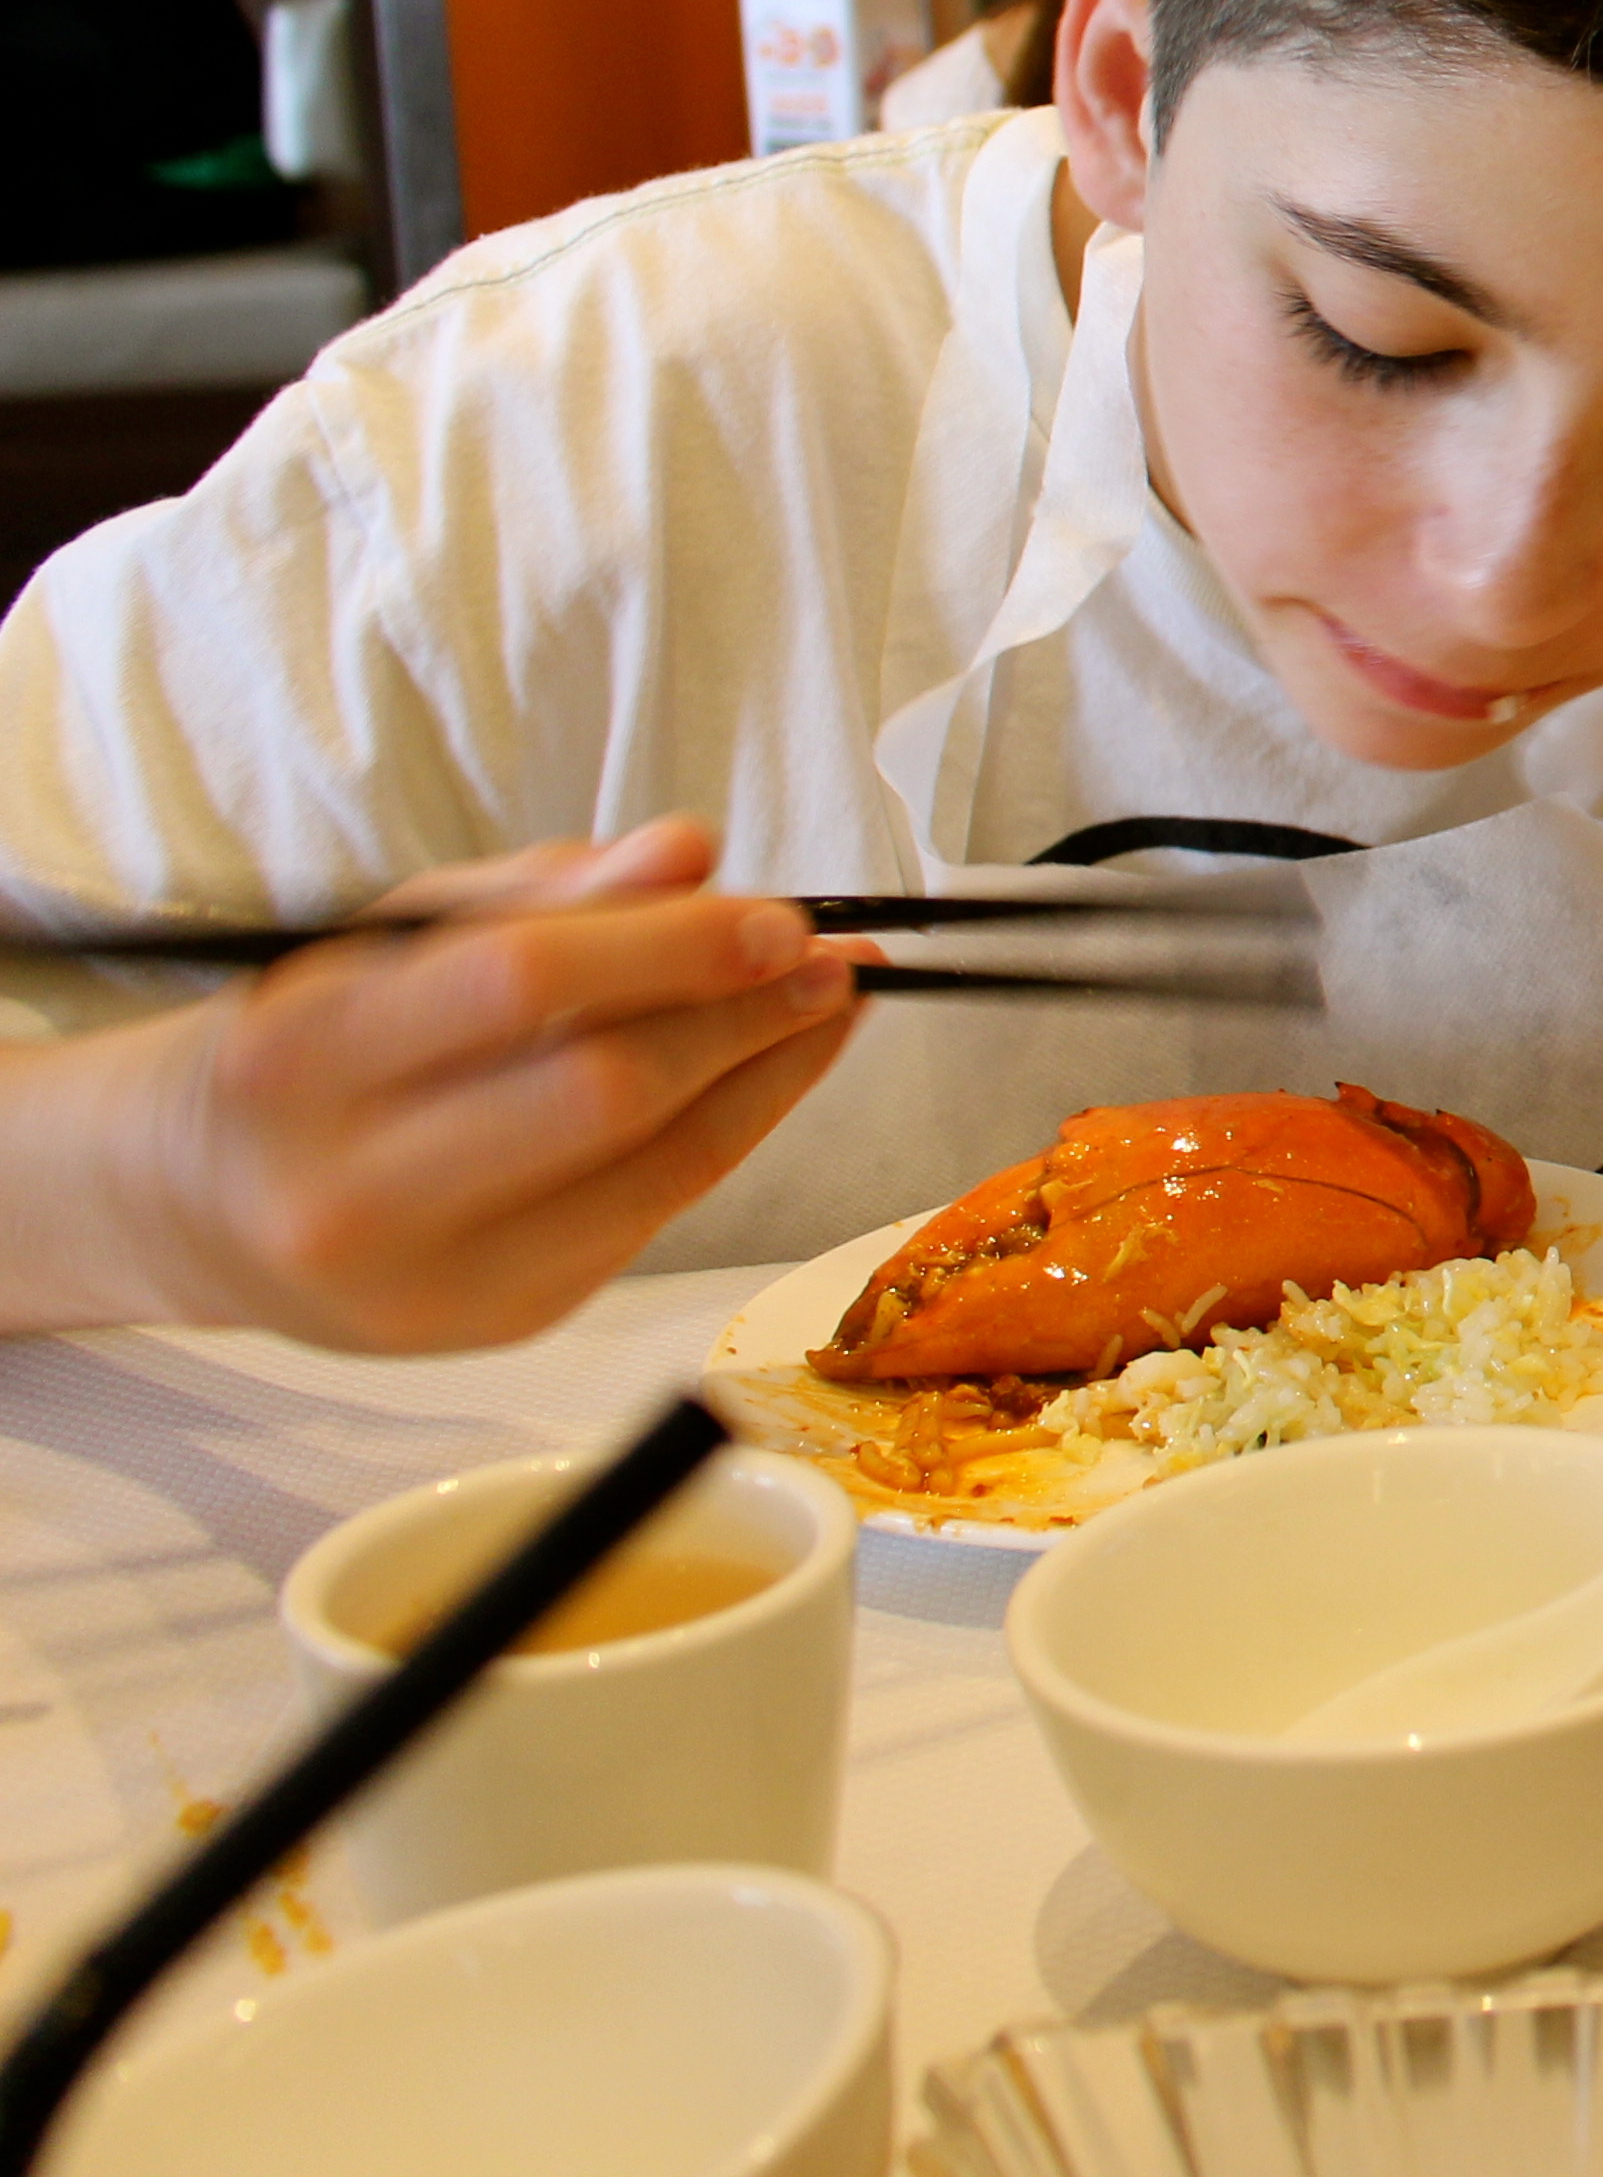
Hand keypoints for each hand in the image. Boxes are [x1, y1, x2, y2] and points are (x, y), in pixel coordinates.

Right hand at [35, 822, 862, 1350]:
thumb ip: (542, 892)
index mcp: (303, 1060)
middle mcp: (352, 1189)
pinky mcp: (498, 1323)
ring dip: (767, 1077)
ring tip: (828, 1006)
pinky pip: (651, 1219)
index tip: (777, 912)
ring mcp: (429, 1280)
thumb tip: (691, 853)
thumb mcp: (391, 937)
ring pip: (653, 1170)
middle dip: (744, 1016)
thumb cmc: (309, 1042)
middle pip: (605, 1091)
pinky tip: (765, 1076)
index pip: (519, 986)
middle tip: (831, 958)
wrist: (196, 1198)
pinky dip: (725, 1136)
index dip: (671, 947)